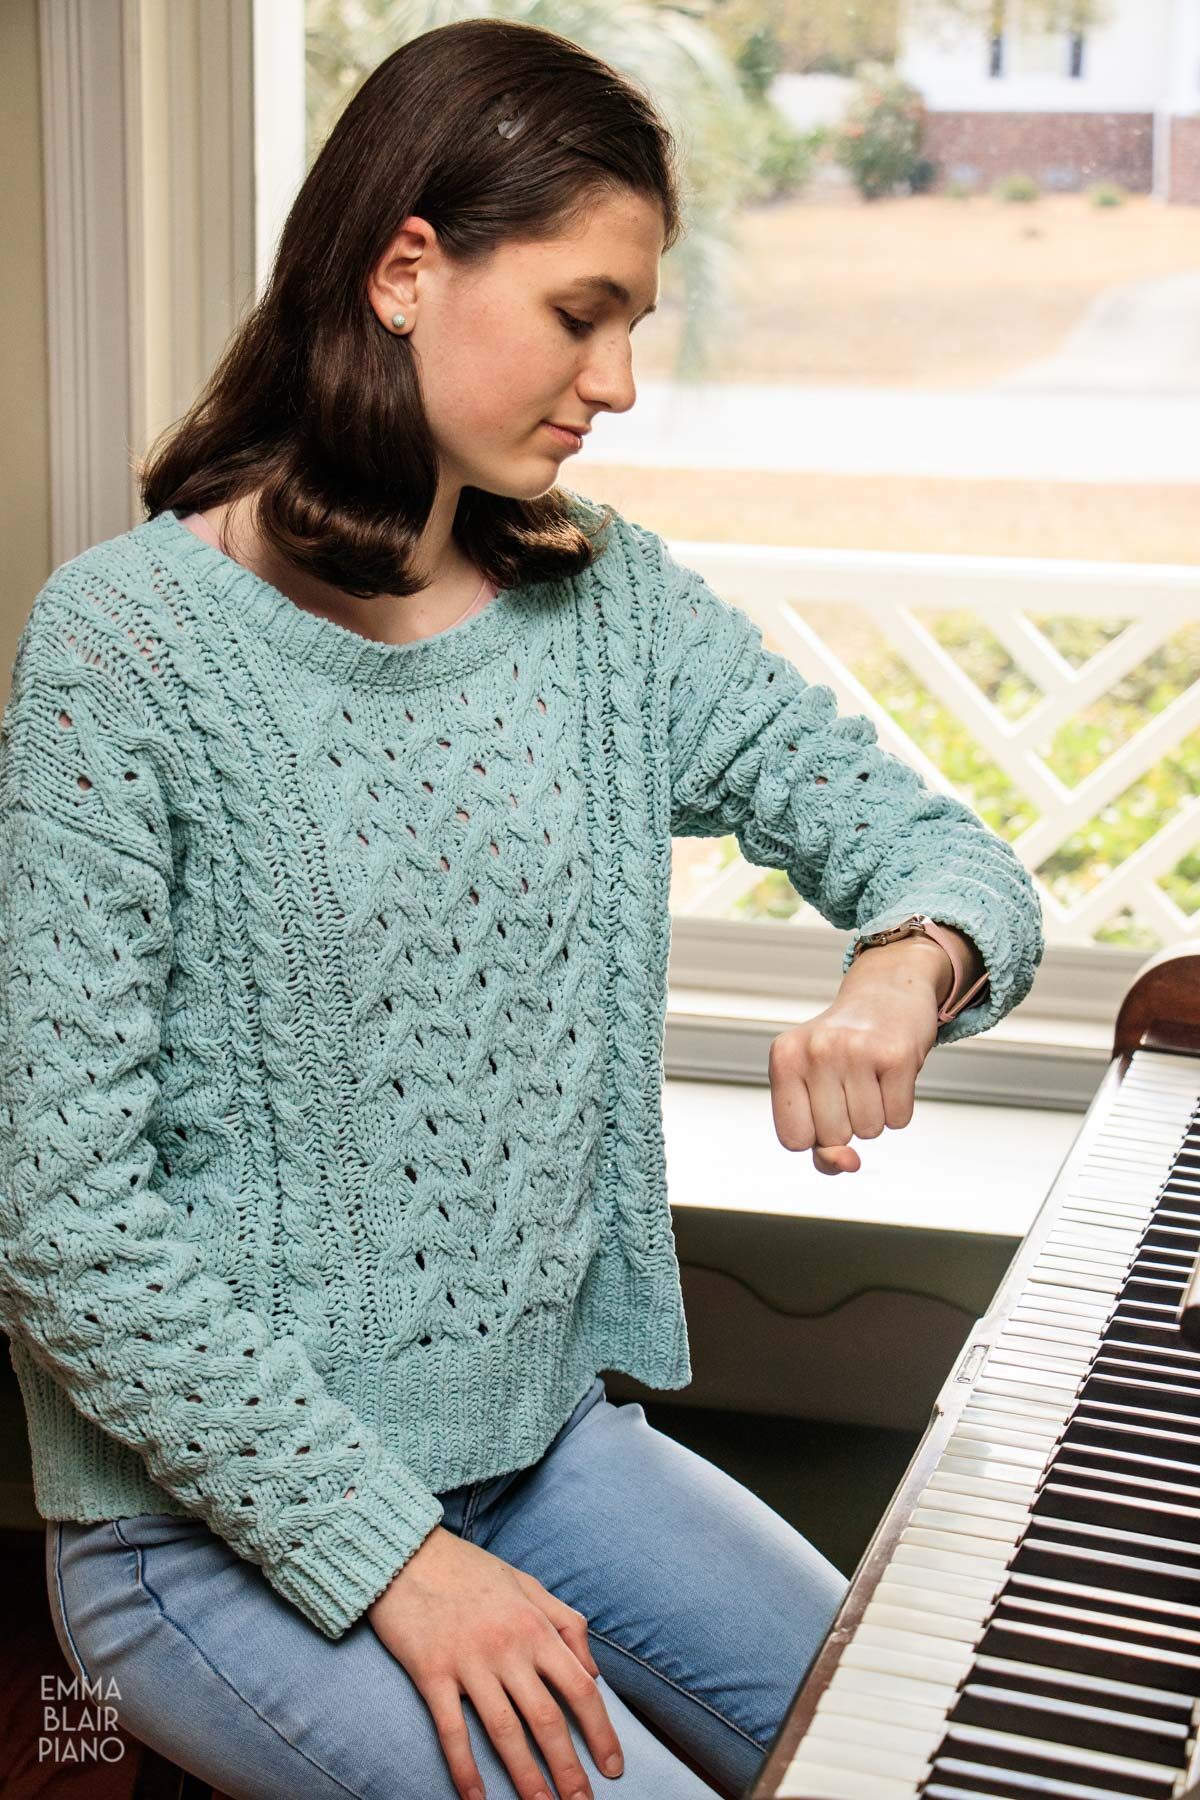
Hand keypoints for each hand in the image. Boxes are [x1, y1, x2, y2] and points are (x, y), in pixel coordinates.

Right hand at [367, 1524, 623, 1799]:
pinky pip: (452, 1730)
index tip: (613, 1767)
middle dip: (569, 1769)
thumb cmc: (470, 1570)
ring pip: (505, 1732)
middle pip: (547, 1719)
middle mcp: (508, 1646)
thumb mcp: (527, 1584)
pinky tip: (477, 1798)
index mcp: (535, 1625)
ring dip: (526, 1777)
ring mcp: (469, 1661)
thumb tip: (594, 1672)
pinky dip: (465, 1768)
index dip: (601, 1732)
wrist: (407, 1552)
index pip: (580, 1687)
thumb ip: (566, 1623)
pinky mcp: (431, 1672)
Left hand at [768, 941, 943, 1175]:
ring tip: (871, 1076)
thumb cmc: (844, 1051)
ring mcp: (856, 1050)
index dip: (813, 1135)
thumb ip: (819, 1143)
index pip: (792, 1139)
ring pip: (868, 1132)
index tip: (820, 1106)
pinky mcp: (896, 1054)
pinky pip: (898, 1120)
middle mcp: (816, 1050)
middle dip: (846, 1122)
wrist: (886, 993)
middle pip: (833, 1137)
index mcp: (783, 1058)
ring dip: (875, 1113)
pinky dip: (899, 1107)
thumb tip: (849, 1163)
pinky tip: (891, 1075)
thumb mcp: (812, 1088)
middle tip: (850, 1082)